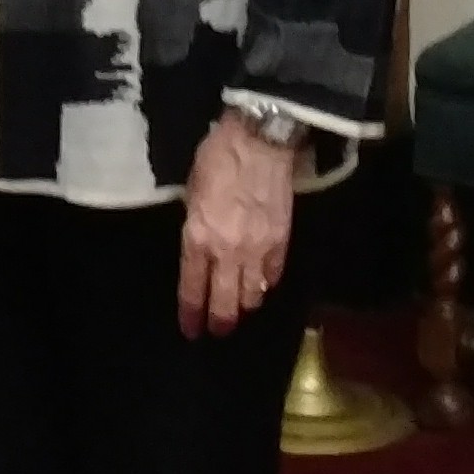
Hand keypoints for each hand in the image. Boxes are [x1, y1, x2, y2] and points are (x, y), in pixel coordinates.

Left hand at [178, 111, 296, 338]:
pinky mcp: (282, 242)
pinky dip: (266, 284)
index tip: (191, 330)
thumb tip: (200, 248)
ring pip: (253, 295)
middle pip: (225, 302)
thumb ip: (194, 226)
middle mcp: (228, 252)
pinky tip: (261, 286)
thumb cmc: (216, 158)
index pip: (192, 288)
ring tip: (238, 310)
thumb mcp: (191, 191)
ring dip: (244, 305)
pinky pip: (274, 275)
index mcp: (198, 238)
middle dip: (220, 321)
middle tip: (217, 331)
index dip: (191, 313)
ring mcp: (258, 250)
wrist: (259, 142)